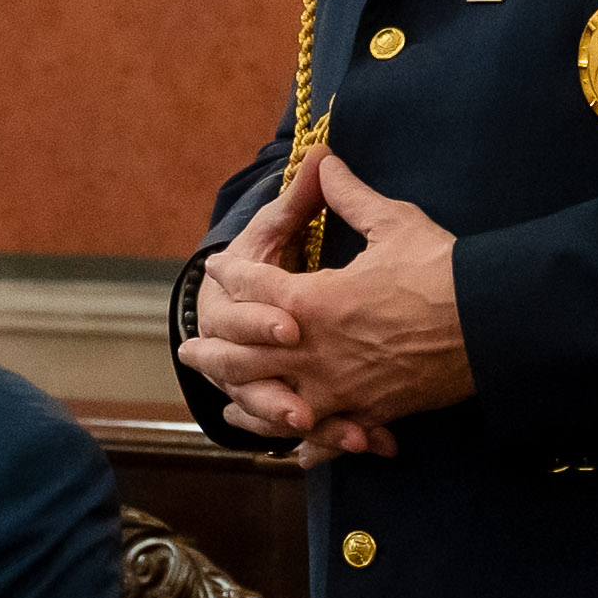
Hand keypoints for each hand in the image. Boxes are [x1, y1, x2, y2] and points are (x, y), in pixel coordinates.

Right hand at [176, 177, 332, 448]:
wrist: (226, 301)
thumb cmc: (254, 263)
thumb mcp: (278, 229)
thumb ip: (301, 197)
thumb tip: (322, 152)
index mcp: (244, 298)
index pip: (242, 308)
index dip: (261, 319)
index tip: (293, 324)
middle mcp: (249, 346)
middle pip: (250, 376)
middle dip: (272, 392)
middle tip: (303, 409)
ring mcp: (269, 379)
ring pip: (275, 412)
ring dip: (309, 426)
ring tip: (344, 438)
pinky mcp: (295, 403)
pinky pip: (308, 433)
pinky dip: (334, 443)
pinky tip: (371, 445)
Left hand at [177, 150, 476, 456]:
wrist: (494, 325)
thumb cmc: (442, 269)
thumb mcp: (393, 221)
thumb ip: (348, 195)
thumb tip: (323, 159)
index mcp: (313, 301)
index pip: (255, 287)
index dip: (234, 274)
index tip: (219, 268)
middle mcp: (315, 351)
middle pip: (247, 354)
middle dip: (217, 349)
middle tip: (189, 348)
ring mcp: (341, 388)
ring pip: (277, 402)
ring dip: (247, 403)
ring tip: (226, 406)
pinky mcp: (371, 411)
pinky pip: (329, 434)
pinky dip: (308, 443)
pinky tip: (294, 449)